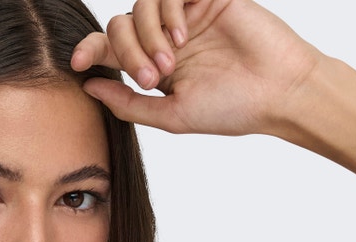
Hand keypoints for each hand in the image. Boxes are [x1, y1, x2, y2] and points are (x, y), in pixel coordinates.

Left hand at [69, 0, 323, 135]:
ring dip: (146, 34)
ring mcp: (186, 13)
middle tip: (153, 78)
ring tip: (171, 62)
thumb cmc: (232, 108)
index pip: (113, 49)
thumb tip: (89, 87)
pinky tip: (184, 35)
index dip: (90, 51)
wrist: (278, 90)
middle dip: (126, 51)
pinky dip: (166, 11)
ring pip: (139, 5)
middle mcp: (168, 36)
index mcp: (158, 65)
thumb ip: (129, 103)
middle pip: (120, 25)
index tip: (77, 65)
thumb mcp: (172, 116)